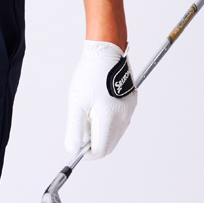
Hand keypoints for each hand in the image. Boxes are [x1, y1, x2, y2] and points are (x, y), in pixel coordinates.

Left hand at [64, 39, 137, 159]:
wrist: (106, 49)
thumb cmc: (90, 73)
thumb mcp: (77, 101)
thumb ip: (74, 127)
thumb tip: (72, 148)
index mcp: (110, 117)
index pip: (101, 149)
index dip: (88, 152)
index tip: (77, 147)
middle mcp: (123, 116)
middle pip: (109, 143)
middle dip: (94, 142)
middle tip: (81, 130)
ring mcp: (129, 108)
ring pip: (116, 132)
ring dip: (102, 131)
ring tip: (88, 112)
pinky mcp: (131, 101)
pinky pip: (121, 120)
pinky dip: (109, 121)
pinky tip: (98, 106)